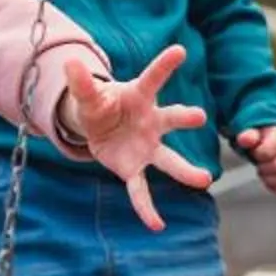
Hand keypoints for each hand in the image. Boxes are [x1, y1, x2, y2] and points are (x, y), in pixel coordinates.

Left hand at [54, 46, 211, 229]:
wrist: (100, 128)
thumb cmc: (100, 105)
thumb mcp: (87, 95)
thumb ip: (80, 83)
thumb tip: (70, 62)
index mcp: (139, 97)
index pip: (152, 78)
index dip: (164, 65)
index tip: (180, 50)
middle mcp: (151, 122)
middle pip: (171, 119)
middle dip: (184, 117)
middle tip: (199, 116)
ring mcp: (147, 147)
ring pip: (168, 160)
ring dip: (185, 171)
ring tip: (204, 179)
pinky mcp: (135, 168)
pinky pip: (141, 190)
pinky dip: (147, 208)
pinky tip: (157, 225)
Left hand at [235, 123, 275, 194]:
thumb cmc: (266, 138)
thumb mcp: (256, 134)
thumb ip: (249, 136)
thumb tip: (243, 139)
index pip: (267, 152)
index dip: (257, 155)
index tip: (256, 152)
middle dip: (262, 167)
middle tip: (259, 163)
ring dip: (269, 179)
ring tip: (264, 172)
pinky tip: (270, 181)